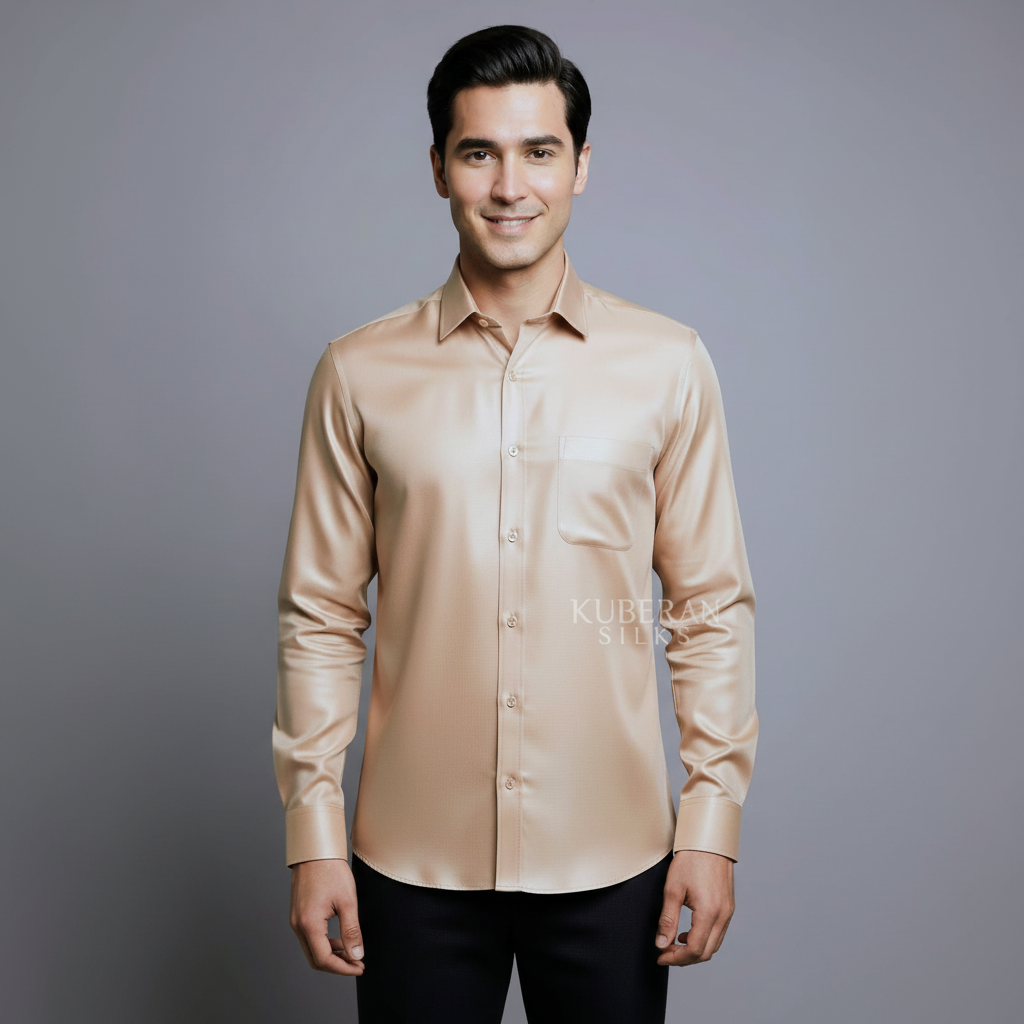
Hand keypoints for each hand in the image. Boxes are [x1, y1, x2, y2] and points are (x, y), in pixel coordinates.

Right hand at [289, 858, 364, 975]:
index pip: (324, 960)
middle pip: (315, 959)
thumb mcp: (347, 901)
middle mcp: (297, 925)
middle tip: (357, 964)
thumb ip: (352, 931)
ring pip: (311, 950)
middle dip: (337, 966)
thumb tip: (356, 955)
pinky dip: (323, 944)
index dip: (343, 968)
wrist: (315, 851)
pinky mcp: (297, 914)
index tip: (360, 967)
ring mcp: (295, 920)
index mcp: (309, 924)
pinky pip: (309, 938)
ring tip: (351, 954)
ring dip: (331, 955)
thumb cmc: (331, 870)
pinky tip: (338, 940)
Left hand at [655, 850, 734, 965]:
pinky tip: (688, 932)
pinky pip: (718, 933)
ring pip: (714, 945)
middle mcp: (723, 916)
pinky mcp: (728, 907)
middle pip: (706, 952)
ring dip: (695, 950)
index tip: (661, 956)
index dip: (676, 958)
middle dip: (684, 958)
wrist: (708, 842)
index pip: (694, 950)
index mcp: (709, 913)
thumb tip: (662, 943)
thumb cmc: (691, 860)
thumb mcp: (673, 889)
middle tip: (666, 952)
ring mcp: (728, 912)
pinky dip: (703, 939)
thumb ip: (668, 920)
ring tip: (674, 943)